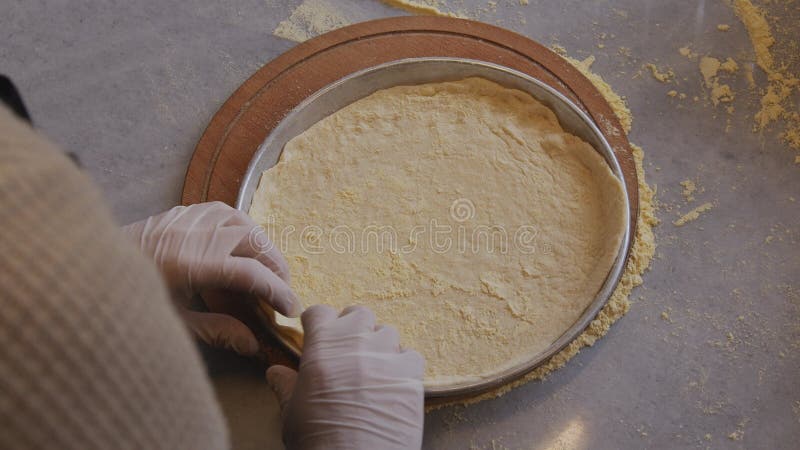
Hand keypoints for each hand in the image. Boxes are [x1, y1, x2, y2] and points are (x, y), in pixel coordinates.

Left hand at [123, 201, 298, 354]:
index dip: (276, 291)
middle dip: (275, 265)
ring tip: (269, 265)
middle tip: (283, 288)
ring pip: (241, 221)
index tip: (291, 308)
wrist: (89, 268)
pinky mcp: (180, 212)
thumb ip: (216, 331)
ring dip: (262, 242)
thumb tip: (253, 345)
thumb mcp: (172, 323)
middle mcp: (191, 236)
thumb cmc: (129, 302)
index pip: (248, 274)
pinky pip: (222, 210)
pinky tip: (244, 241)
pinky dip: (241, 225)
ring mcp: (185, 219)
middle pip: (252, 241)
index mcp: (189, 266)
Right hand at [267, 305, 424, 449]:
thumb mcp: (292, 415)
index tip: (318, 334)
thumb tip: (275, 373)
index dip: (318, 323)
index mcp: (321, 348)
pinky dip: (404, 367)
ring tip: (373, 369)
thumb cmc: (318, 442)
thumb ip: (286, 387)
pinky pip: (412, 356)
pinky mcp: (411, 375)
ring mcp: (386, 357)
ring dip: (380, 346)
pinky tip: (394, 384)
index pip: (320, 312)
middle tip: (348, 350)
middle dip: (353, 327)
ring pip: (388, 332)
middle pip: (358, 314)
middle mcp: (355, 344)